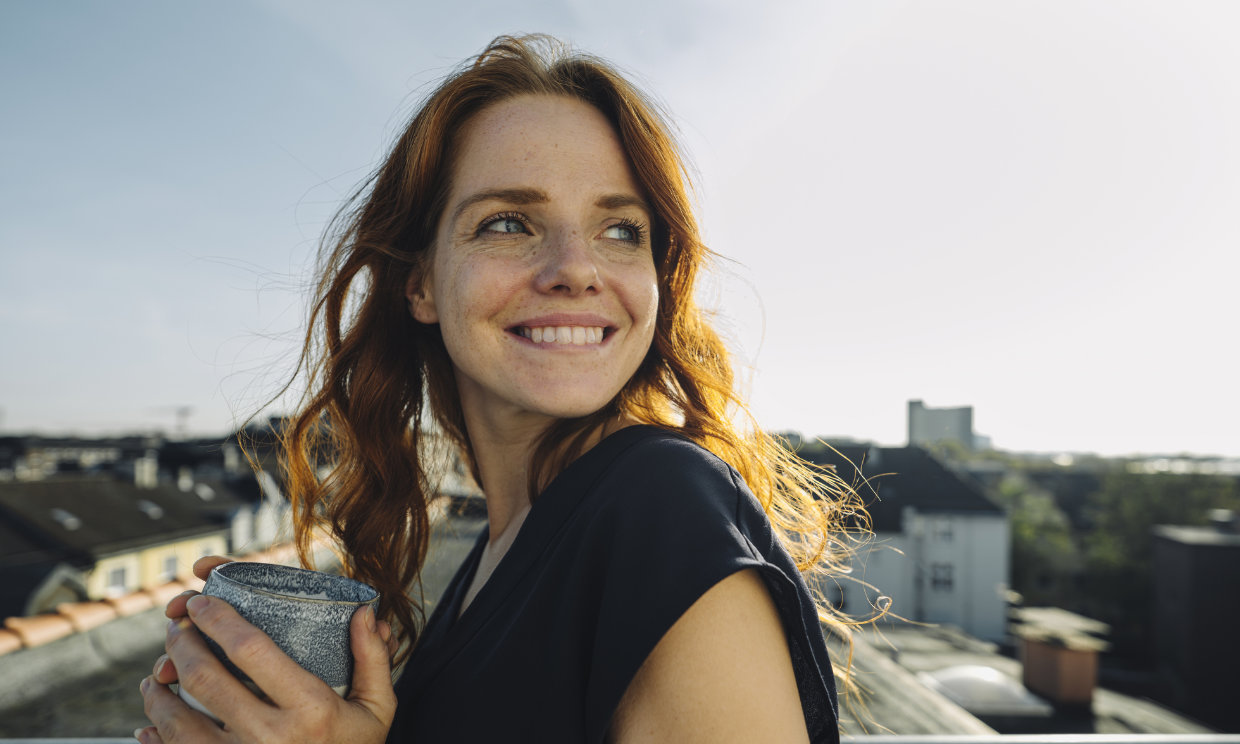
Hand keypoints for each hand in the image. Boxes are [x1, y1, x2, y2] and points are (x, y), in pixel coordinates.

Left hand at [137, 556, 396, 742]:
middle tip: (176, 629)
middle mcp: (270, 737)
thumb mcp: (377, 709)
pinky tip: (152, 724)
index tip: (202, 601)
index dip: (218, 619)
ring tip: (159, 674)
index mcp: (310, 710)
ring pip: (177, 721)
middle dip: (182, 644)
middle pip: (206, 679)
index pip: (251, 650)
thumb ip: (373, 659)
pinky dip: (156, 737)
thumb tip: (362, 612)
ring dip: (158, 692)